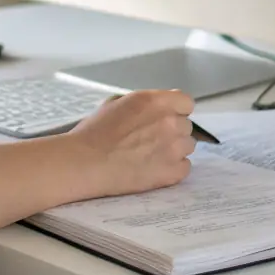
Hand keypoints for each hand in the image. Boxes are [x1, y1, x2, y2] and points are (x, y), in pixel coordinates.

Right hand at [67, 89, 196, 196]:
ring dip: (175, 149)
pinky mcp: (173, 172)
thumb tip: (153, 109)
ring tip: (152, 155)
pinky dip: (173, 168)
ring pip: (188, 146)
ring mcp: (174, 148)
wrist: (87, 162)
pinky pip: (185, 167)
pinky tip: (154, 168)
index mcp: (156, 101)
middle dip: (173, 130)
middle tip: (152, 139)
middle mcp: (170, 122)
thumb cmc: (95, 131)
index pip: (185, 102)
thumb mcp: (116, 103)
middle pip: (186, 125)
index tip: (165, 117)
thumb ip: (142, 103)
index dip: (176, 109)